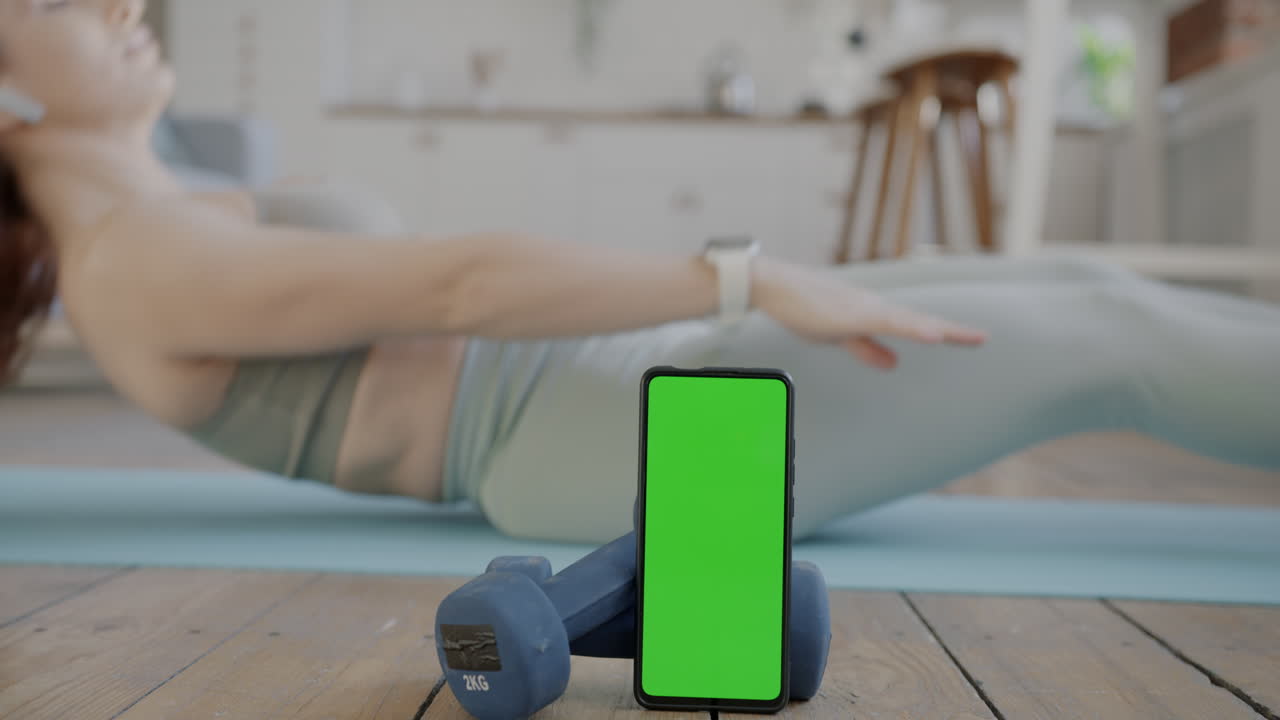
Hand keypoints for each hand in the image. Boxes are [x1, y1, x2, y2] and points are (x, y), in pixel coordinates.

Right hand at [750, 258, 987, 369]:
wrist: (777, 287)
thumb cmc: (804, 308)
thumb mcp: (839, 336)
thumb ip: (867, 348)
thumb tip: (893, 364)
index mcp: (875, 315)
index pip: (917, 324)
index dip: (946, 332)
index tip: (973, 338)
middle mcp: (877, 308)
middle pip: (921, 321)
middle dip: (953, 331)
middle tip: (983, 339)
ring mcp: (866, 308)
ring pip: (910, 320)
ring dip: (938, 329)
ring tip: (968, 338)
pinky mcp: (852, 313)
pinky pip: (887, 323)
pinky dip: (912, 329)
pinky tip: (931, 334)